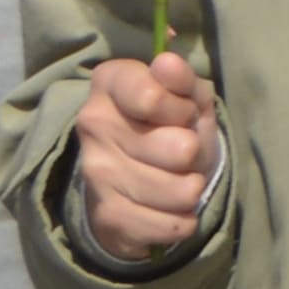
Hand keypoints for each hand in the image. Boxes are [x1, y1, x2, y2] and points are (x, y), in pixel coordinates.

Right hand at [67, 50, 220, 266]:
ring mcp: (96, 173)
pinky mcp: (107, 216)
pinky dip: (184, 220)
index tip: (183, 113)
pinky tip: (172, 209)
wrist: (142, 184)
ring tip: (179, 180)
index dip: (184, 109)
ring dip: (192, 188)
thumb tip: (167, 63)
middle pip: (178, 149)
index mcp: (109, 83)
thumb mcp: (188, 97)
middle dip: (194, 152)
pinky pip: (172, 225)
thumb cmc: (174, 127)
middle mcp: (93, 125)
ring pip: (181, 190)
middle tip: (182, 150)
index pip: (152, 97)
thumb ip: (183, 78)